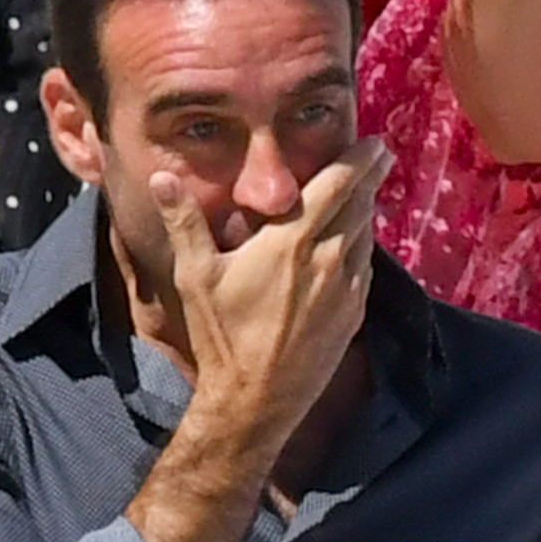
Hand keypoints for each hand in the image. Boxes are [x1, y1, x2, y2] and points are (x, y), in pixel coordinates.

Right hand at [150, 136, 393, 439]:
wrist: (256, 400)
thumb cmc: (223, 334)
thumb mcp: (196, 276)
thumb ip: (184, 222)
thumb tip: (162, 178)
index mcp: (293, 242)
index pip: (336, 187)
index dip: (358, 160)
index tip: (375, 142)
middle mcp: (330, 259)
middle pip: (361, 206)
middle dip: (372, 176)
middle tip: (380, 155)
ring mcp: (348, 289)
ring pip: (367, 235)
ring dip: (368, 209)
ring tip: (368, 193)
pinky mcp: (354, 315)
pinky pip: (366, 267)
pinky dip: (364, 244)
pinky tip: (357, 244)